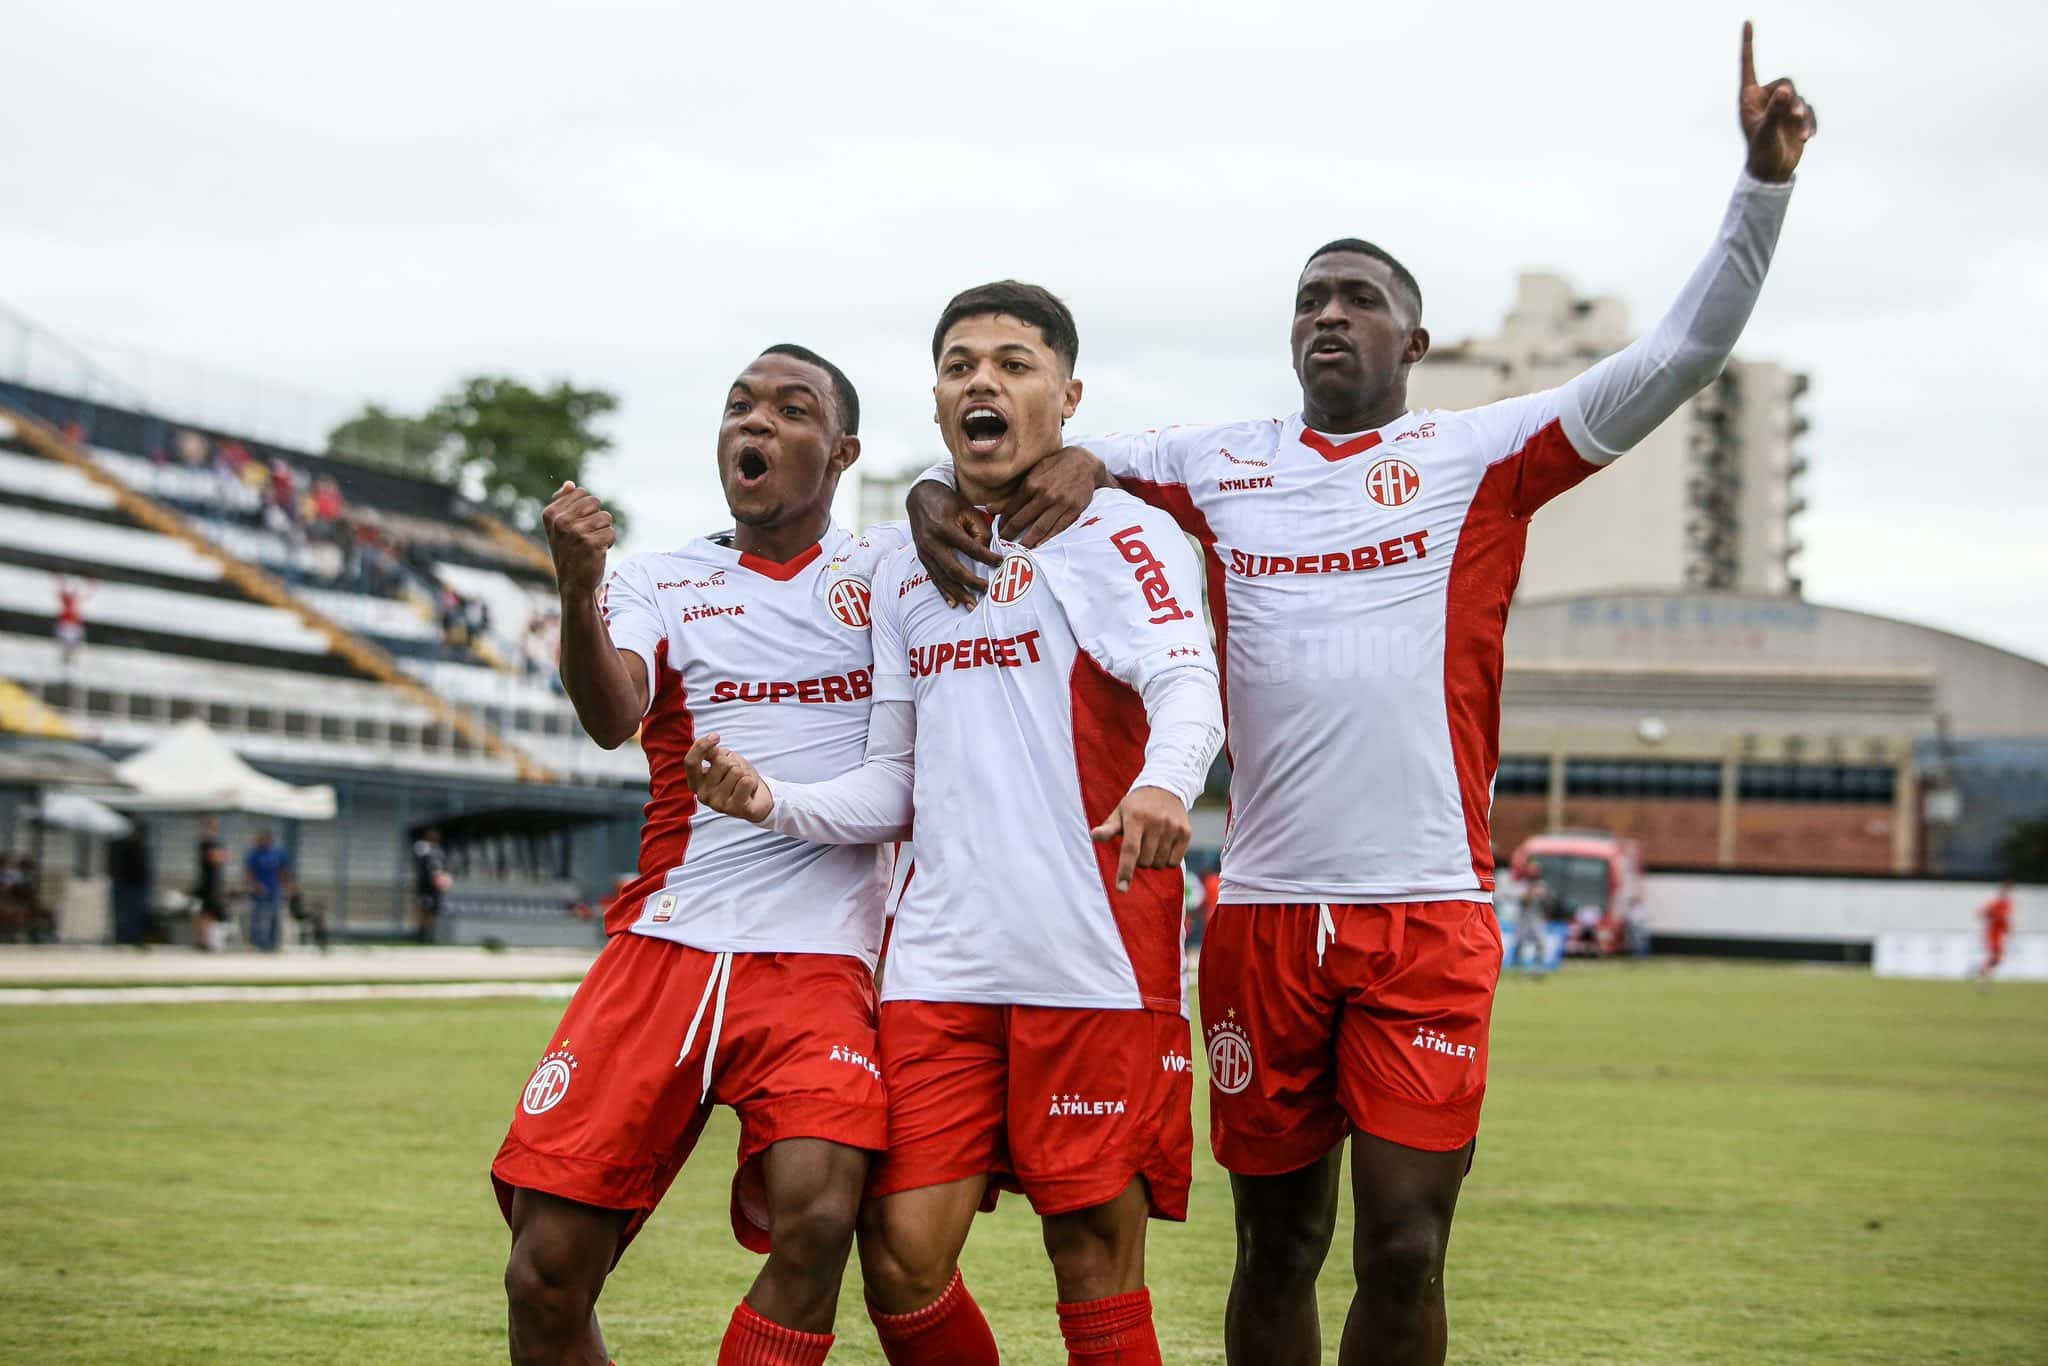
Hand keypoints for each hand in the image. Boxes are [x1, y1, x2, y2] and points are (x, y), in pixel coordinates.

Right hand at [542, 481, 615, 596]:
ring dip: (603, 531)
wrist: (573, 583)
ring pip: (605, 517)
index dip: (586, 508)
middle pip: (595, 502)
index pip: (581, 492)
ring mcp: (576, 533)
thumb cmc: (568, 552)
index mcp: (551, 513)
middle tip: (587, 535)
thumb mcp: (558, 528)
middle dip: (596, 517)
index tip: (578, 524)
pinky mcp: (591, 544)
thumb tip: (570, 484)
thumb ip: (562, 504)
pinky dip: (609, 542)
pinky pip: (611, 532)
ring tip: (592, 544)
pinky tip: (598, 552)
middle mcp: (561, 521)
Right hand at [683, 733, 772, 821]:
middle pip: (721, 762)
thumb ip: (713, 754)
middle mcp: (703, 795)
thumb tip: (710, 747)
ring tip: (742, 784)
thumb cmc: (736, 777)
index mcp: (695, 782)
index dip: (701, 746)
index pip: (691, 762)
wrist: (756, 800)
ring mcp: (718, 804)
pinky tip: (748, 791)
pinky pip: (746, 781)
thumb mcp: (723, 761)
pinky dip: (752, 781)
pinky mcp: (735, 809)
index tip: (716, 736)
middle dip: (734, 762)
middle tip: (737, 774)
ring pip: (736, 771)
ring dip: (744, 773)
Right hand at [908, 479, 1000, 609]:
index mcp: (944, 528)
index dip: (987, 557)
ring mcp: (924, 552)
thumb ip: (980, 530)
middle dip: (971, 582)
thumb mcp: (967, 509)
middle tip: (987, 590)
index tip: (1000, 562)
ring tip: (972, 605)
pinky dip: (944, 591)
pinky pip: (933, 577)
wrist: (920, 496)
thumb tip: (987, 553)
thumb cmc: (948, 502)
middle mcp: (932, 542)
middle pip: (953, 569)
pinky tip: (953, 602)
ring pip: (942, 578)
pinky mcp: (922, 557)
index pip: (970, 548)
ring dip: (958, 593)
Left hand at [996, 446, 1108, 547]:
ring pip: (1038, 528)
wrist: (1084, 462)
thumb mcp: (1033, 473)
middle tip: (1003, 543)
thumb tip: (989, 508)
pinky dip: (1046, 539)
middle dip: (1009, 533)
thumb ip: (1012, 493)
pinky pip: (1057, 528)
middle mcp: (1044, 495)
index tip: (998, 530)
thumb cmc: (1055, 466)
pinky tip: (1038, 546)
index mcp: (1031, 484)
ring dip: (1026, 541)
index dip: (1002, 522)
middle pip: (1021, 520)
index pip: (1011, 508)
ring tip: (1018, 549)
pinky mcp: (1073, 510)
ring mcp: (1059, 503)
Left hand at [1091, 786, 1192, 893]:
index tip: (1121, 889)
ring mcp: (1172, 827)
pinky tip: (1164, 844)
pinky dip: (1167, 860)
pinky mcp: (1185, 832)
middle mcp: (1155, 822)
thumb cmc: (1136, 806)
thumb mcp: (1120, 812)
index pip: (1130, 850)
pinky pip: (1174, 862)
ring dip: (1153, 860)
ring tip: (1152, 843)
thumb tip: (1094, 836)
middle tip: (1140, 845)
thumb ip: (1108, 828)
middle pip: (1144, 861)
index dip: (1125, 871)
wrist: (1166, 788)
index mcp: (1135, 818)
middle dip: (1139, 860)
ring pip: (1159, 864)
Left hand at [1738, 22, 1815, 182]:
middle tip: (1792, 118)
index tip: (1747, 21)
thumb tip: (1785, 91)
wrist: (1772, 173)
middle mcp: (1765, 99)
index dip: (1748, 44)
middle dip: (1792, 101)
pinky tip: (1807, 139)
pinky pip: (1808, 110)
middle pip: (1786, 82)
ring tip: (1800, 135)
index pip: (1748, 66)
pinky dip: (1809, 122)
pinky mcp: (1794, 116)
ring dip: (1802, 116)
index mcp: (1749, 99)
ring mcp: (1780, 107)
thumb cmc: (1761, 154)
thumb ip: (1776, 111)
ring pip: (1798, 97)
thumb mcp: (1767, 133)